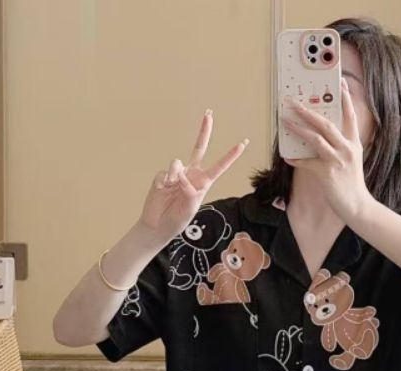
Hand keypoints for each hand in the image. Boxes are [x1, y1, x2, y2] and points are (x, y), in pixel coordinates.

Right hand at [138, 111, 248, 243]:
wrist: (157, 226)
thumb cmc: (177, 221)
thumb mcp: (189, 210)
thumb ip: (190, 193)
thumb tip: (183, 176)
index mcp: (203, 183)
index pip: (219, 167)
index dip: (230, 155)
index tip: (243, 143)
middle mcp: (191, 174)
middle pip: (199, 148)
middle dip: (204, 131)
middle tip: (209, 114)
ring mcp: (176, 174)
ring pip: (177, 163)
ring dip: (175, 175)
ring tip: (172, 187)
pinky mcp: (162, 175)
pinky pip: (165, 172)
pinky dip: (164, 181)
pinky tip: (162, 190)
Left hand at [282, 79, 373, 222]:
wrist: (357, 206)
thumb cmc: (352, 184)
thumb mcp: (352, 161)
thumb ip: (341, 147)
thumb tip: (321, 136)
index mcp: (354, 144)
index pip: (351, 116)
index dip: (346, 98)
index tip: (340, 82)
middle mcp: (346, 149)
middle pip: (326, 123)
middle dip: (308, 110)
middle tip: (294, 102)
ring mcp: (337, 161)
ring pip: (315, 138)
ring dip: (297, 128)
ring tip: (284, 120)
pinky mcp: (326, 174)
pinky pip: (306, 162)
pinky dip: (296, 159)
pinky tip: (288, 156)